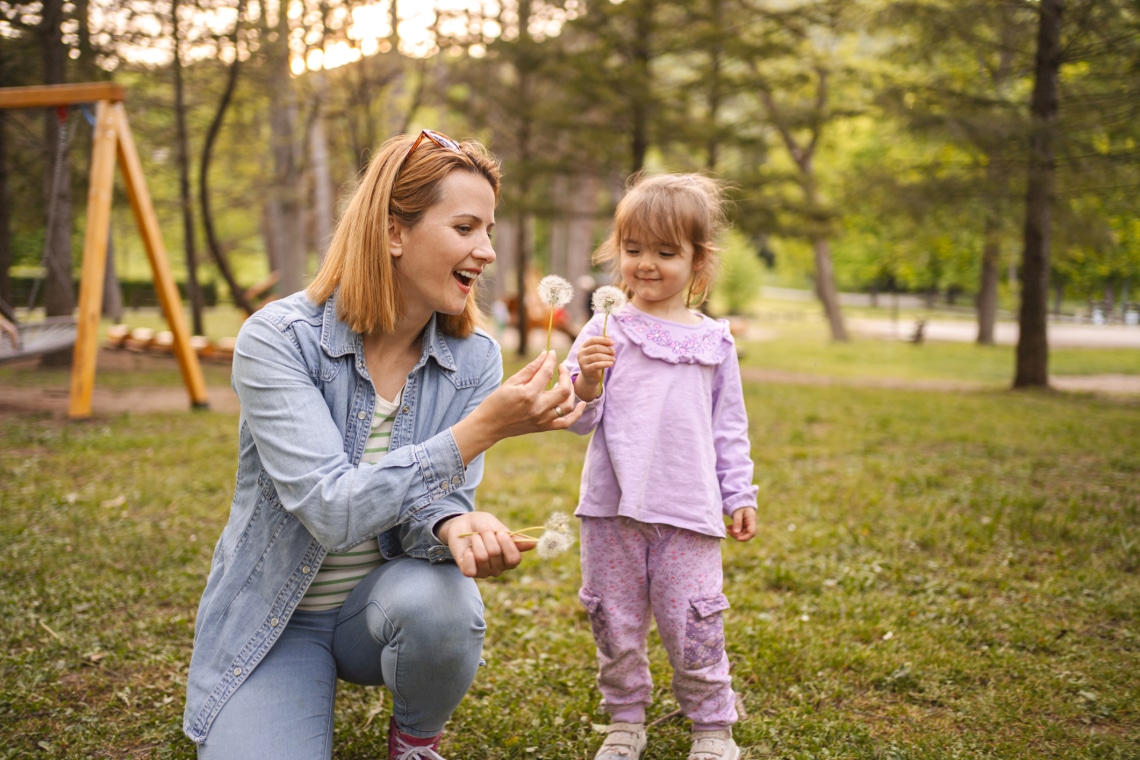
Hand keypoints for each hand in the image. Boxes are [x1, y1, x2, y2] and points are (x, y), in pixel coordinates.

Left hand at [436, 511, 535, 577]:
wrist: (462, 523)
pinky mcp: (469, 572)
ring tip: (474, 537)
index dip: (507, 545)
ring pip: (482, 558)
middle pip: (496, 554)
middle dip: (488, 536)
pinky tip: (468, 550)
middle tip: (483, 529)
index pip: (514, 559)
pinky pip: (470, 569)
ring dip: (477, 541)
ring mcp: (484, 571)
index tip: (500, 532)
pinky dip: (468, 555)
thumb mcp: (499, 527)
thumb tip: (533, 545)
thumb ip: (513, 538)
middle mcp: (499, 568)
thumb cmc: (484, 525)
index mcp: (509, 558)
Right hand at [452, 351, 584, 463]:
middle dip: (565, 374)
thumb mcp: (511, 382)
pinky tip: (582, 404)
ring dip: (571, 391)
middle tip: (560, 367)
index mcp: (528, 394)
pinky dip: (577, 414)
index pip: (547, 373)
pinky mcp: (544, 427)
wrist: (489, 425)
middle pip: (563, 389)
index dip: (551, 360)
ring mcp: (543, 419)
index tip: (552, 353)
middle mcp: (538, 408)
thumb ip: (530, 369)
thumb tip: (545, 355)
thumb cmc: (496, 401)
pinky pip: (566, 423)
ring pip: (567, 405)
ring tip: (565, 382)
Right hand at [572, 336, 613, 401]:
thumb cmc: (595, 362)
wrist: (590, 377)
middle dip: (607, 349)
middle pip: (595, 348)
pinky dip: (606, 363)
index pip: (592, 340)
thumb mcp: (598, 352)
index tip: (612, 343)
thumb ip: (602, 344)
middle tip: (614, 352)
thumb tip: (608, 336)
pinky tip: (611, 364)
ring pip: (597, 356)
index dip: (603, 340)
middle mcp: (580, 353)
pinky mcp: (586, 369)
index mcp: (583, 347)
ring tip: (613, 359)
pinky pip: (597, 365)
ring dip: (608, 357)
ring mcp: (582, 361)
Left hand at [728, 507, 755, 541]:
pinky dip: (734, 530)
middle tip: (729, 531)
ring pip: (742, 534)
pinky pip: (740, 531)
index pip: (752, 532)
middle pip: (746, 534)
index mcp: (752, 520)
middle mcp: (751, 524)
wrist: (741, 502)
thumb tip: (736, 532)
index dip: (745, 537)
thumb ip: (737, 521)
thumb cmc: (740, 506)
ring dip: (735, 533)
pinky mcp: (744, 526)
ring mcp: (748, 525)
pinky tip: (729, 527)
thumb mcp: (737, 512)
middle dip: (737, 535)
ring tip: (728, 528)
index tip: (737, 539)